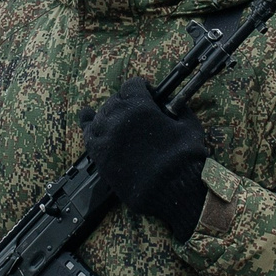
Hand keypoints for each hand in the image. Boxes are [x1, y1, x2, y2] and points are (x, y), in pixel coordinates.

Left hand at [80, 76, 210, 241]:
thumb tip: (173, 104)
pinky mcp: (100, 157)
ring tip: (120, 120)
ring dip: (110, 114)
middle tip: (137, 112)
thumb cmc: (184, 158)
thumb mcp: (189, 125)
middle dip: (127, 102)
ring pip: (100, 116)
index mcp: (140, 107)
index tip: (148, 94)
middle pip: (115, 101)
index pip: (132, 85)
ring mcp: (106, 138)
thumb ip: (179, 109)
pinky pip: (88, 134)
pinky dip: (88, 125)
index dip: (141, 88)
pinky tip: (87, 117)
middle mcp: (118, 119)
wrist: (173, 190)